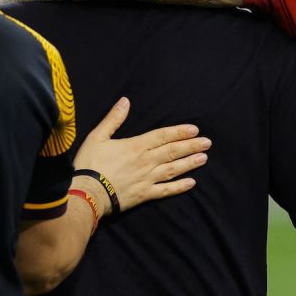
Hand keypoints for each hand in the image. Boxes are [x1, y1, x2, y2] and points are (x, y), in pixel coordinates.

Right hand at [74, 97, 209, 213]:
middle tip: (207, 142)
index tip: (194, 130)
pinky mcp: (144, 195)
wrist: (87, 193)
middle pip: (173, 151)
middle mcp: (146, 162)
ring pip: (173, 169)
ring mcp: (147, 179)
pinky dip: (179, 187)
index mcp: (136, 146)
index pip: (162, 136)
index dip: (179, 132)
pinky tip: (191, 183)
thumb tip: (125, 101)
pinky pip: (165, 191)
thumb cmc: (90, 163)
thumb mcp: (97, 136)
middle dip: (191, 146)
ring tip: (204, 158)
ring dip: (190, 163)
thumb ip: (113, 119)